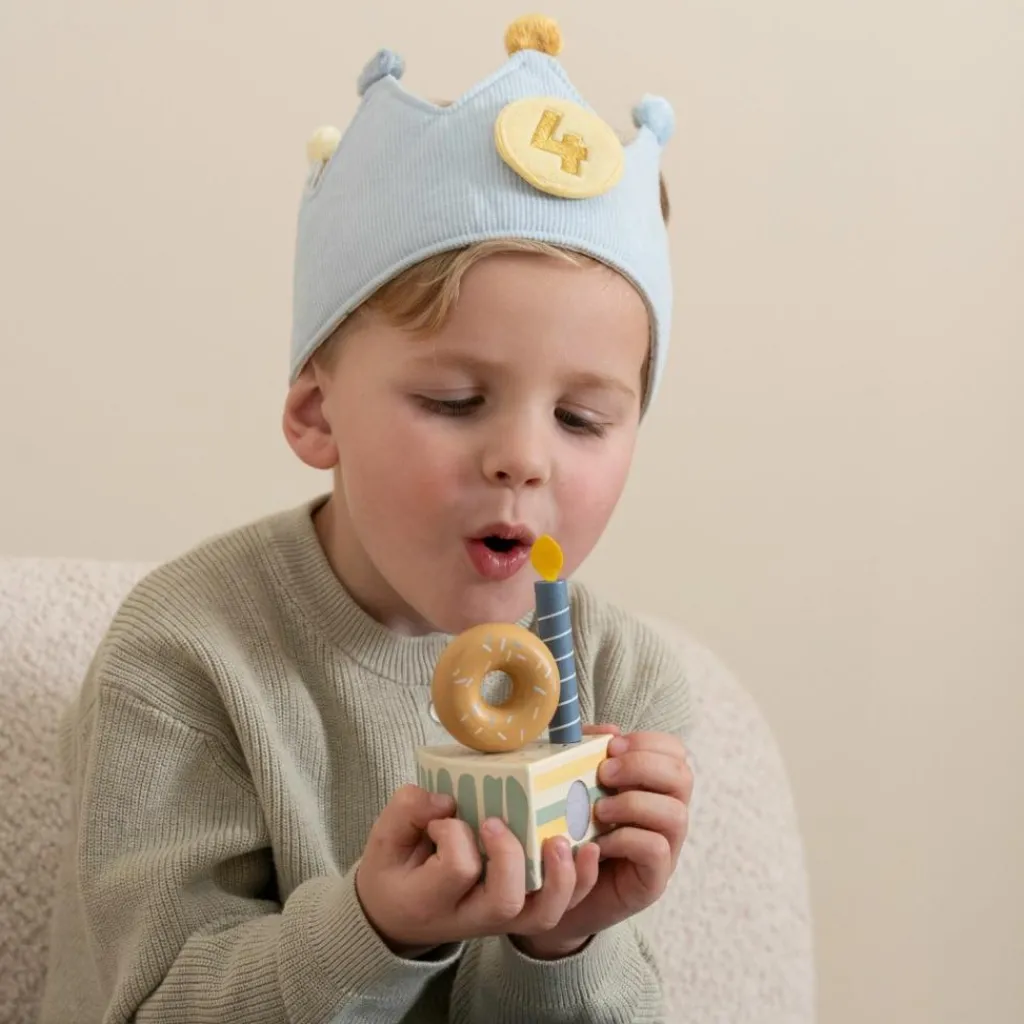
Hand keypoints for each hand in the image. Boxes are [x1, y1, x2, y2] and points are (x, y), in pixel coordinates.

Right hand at [355, 785, 598, 954]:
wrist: (398, 919)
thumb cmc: (394, 873)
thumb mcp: (383, 841)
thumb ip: (407, 811)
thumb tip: (446, 798)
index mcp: (430, 899)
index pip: (457, 869)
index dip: (455, 834)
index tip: (444, 813)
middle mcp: (471, 918)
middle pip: (506, 899)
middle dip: (510, 856)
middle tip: (496, 822)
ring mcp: (501, 921)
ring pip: (542, 914)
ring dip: (559, 876)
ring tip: (560, 839)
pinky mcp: (520, 914)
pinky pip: (559, 909)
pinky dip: (581, 881)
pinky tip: (588, 846)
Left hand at [513, 725, 692, 958]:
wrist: (554, 893)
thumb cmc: (569, 831)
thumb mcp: (574, 787)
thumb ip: (586, 755)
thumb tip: (604, 731)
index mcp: (654, 786)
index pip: (675, 752)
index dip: (647, 742)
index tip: (611, 746)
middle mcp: (668, 814)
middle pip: (682, 776)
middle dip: (641, 766)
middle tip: (603, 774)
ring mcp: (666, 848)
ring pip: (676, 814)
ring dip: (633, 803)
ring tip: (598, 810)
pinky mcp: (654, 879)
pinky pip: (656, 850)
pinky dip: (626, 839)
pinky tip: (599, 842)